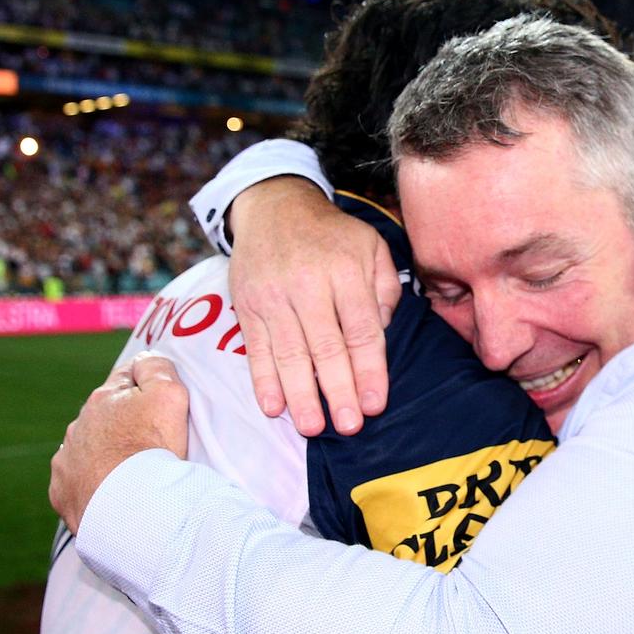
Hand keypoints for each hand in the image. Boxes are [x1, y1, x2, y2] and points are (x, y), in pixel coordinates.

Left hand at [49, 352, 189, 534]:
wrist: (131, 507)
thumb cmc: (154, 448)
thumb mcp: (169, 394)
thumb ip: (157, 367)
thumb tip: (144, 358)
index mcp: (103, 398)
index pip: (127, 376)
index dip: (148, 386)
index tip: (162, 404)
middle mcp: (78, 424)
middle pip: (106, 414)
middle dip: (125, 422)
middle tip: (153, 442)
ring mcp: (66, 459)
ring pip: (89, 447)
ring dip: (107, 453)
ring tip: (135, 471)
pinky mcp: (62, 491)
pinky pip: (78, 481)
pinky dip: (94, 482)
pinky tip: (114, 491)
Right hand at [228, 176, 401, 435]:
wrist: (274, 207)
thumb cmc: (332, 236)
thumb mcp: (372, 247)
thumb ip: (385, 289)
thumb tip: (382, 333)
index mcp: (346, 271)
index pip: (362, 330)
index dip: (370, 370)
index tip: (376, 403)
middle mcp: (309, 284)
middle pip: (326, 347)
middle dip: (339, 390)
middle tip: (350, 426)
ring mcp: (274, 296)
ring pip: (290, 353)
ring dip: (301, 394)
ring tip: (312, 427)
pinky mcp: (247, 305)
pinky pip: (256, 348)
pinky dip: (263, 380)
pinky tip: (274, 406)